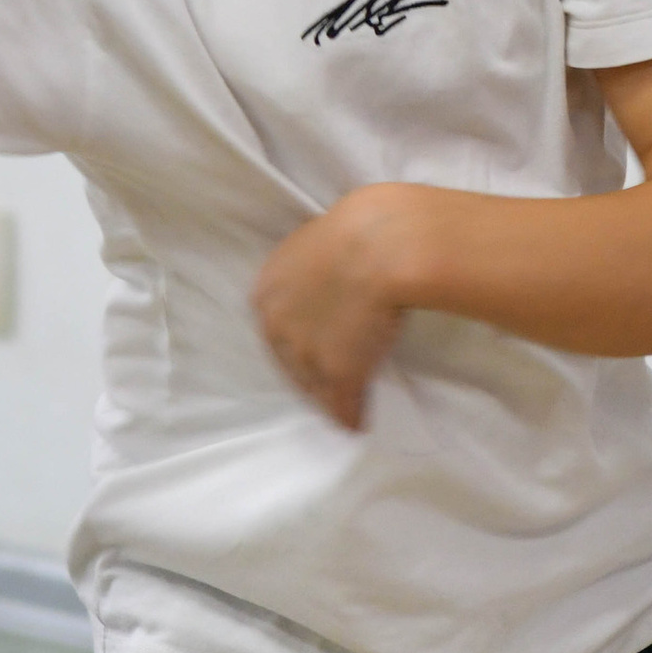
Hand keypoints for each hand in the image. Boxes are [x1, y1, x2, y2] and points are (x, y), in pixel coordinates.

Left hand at [251, 187, 427, 430]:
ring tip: (343, 405)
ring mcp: (305, 353)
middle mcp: (277, 324)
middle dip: (307, 372)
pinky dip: (351, 415)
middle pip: (288, 361)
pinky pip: (341, 404)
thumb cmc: (362, 229)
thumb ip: (314, 269)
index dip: (298, 341)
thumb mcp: (321, 243)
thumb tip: (334, 274)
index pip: (276, 327)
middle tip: (327, 383)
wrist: (384, 245)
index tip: (314, 348)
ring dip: (328, 397)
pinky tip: (357, 423)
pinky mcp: (337, 375)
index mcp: (267, 288)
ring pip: (312, 385)